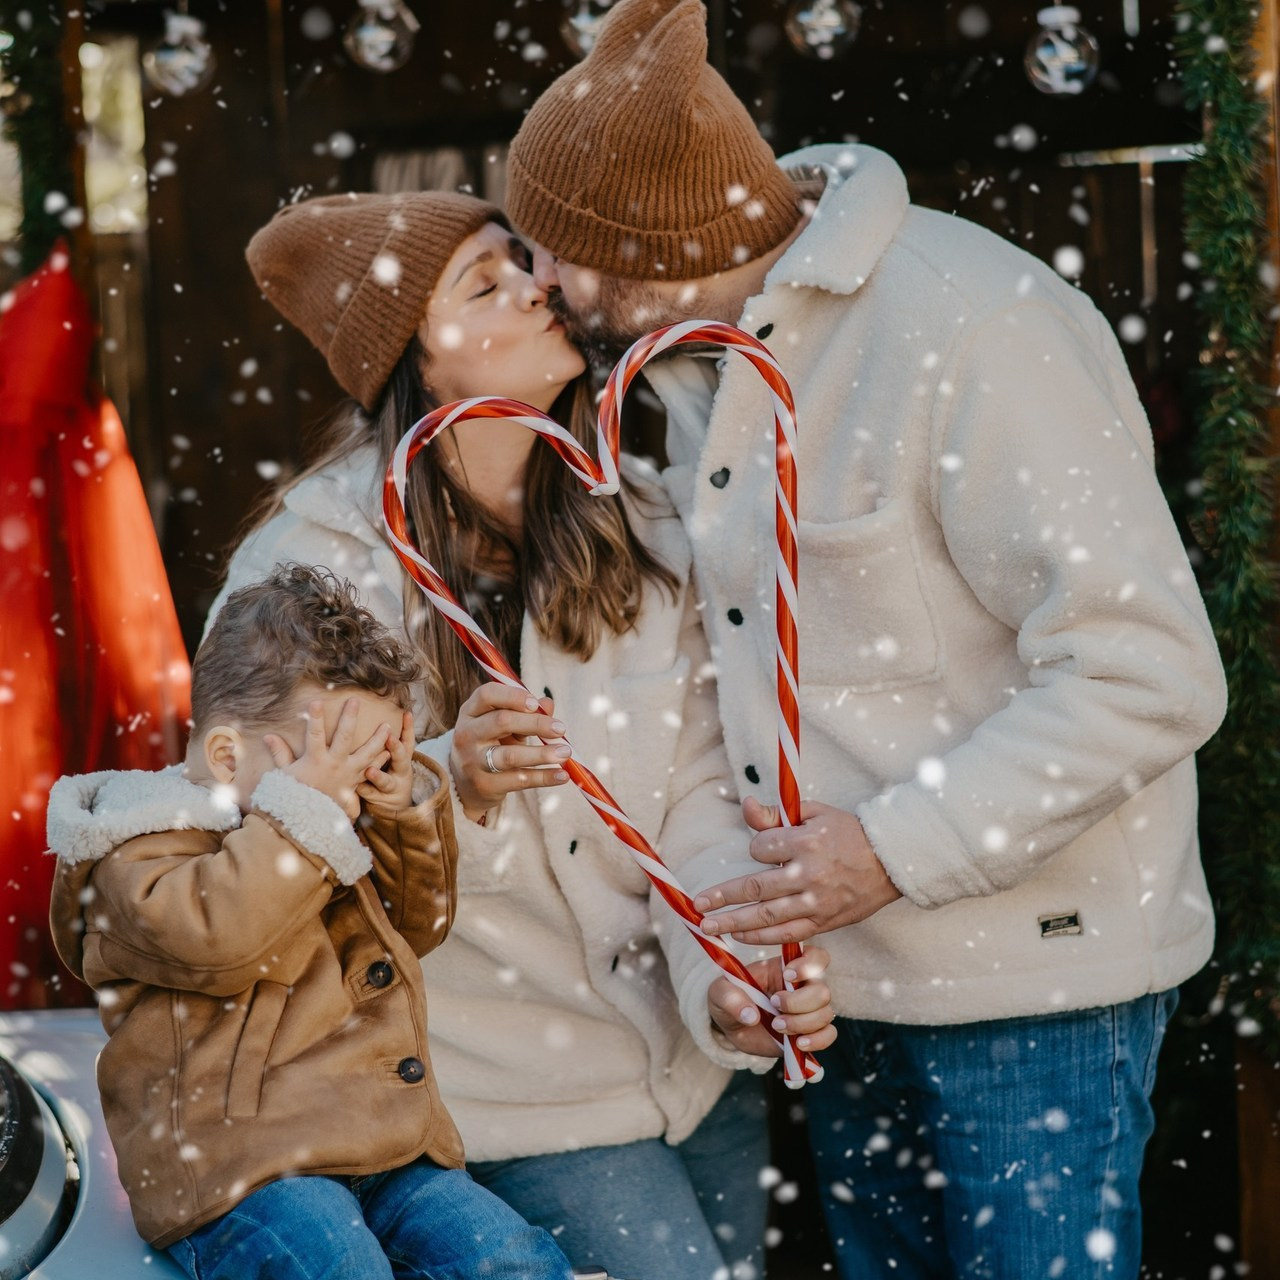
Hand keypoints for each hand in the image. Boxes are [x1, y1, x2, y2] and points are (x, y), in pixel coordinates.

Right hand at [264, 698, 391, 821]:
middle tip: (355, 700)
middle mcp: (334, 764)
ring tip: (388, 725)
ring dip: (378, 739)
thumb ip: (280, 753)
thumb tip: (268, 736)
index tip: (316, 701)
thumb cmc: (296, 793)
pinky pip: (372, 769)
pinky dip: (382, 760)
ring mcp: (348, 773)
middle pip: (344, 737)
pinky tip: (391, 749)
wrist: (310, 819)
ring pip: (367, 753)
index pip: (314, 734)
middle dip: (350, 717)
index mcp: (315, 759)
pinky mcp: (356, 782)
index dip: (315, 718)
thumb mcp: (286, 774)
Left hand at [356, 710, 415, 808]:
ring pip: (386, 782)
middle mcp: (401, 772)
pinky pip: (371, 795)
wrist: (397, 809)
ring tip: (370, 771)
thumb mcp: (396, 760)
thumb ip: (386, 742)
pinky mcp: (381, 801)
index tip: (406, 714)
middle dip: (396, 748)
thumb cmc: (391, 775)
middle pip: (401, 759)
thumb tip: (378, 714)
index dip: (409, 728)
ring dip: (379, 776)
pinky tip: (358, 788)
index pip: (408, 741)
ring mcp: (392, 787)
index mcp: (403, 759)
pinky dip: (365, 791)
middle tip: (389, 738)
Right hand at [449, 683, 570, 822]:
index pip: (487, 694)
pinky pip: (519, 780)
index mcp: (471, 712)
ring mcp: (474, 761)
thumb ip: (525, 712)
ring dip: (541, 754)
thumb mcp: (502, 724)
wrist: (464, 784)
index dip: (513, 696)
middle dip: (535, 723)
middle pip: (502, 722)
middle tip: (561, 728)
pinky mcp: (485, 785)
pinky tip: (562, 775)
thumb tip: (548, 703)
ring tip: (565, 753)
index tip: (536, 704)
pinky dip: (544, 777)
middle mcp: (467, 734)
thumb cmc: (490, 743)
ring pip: (510, 755)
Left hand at [694, 798, 902, 944]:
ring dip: (734, 922)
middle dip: (722, 897)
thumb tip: (744, 805)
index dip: (756, 848)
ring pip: (766, 916)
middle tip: (697, 906)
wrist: (890, 862)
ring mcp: (817, 902)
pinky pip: (787, 933)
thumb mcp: (814, 813)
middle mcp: (809, 874)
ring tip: (709, 927)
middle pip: (755, 887)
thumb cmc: (848, 833)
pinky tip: (739, 936)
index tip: (763, 848)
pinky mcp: (824, 921)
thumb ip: (776, 814)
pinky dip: (761, 937)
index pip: (762, 848)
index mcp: (807, 842)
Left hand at [706, 946, 836, 1058]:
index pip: (814, 956)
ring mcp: (808, 1010)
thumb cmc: (729, 999)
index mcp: (784, 967)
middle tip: (775, 1005)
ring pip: (826, 1013)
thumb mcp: (719, 993)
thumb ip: (730, 997)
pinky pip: (829, 1034)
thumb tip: (751, 1015)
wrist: (731, 1026)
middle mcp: (802, 987)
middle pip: (822, 990)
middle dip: (799, 1002)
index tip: (788, 975)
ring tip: (777, 1027)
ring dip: (802, 1023)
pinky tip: (798, 1044)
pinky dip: (817, 1040)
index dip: (808, 964)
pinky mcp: (809, 1032)